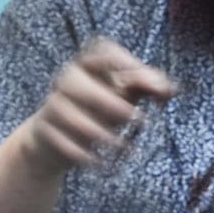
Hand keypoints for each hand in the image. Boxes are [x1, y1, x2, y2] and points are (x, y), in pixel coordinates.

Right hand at [15, 38, 175, 176]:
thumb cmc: (96, 111)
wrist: (53, 141)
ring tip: (124, 148)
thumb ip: (147, 87)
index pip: (101, 49)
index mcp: (87, 64)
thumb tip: (170, 88)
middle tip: (136, 118)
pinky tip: (99, 163)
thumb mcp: (123, 96)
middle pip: (76, 81)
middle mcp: (66, 80)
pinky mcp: (43, 130)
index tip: (146, 80)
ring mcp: (51, 105)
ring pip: (67, 114)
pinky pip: (59, 141)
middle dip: (107, 100)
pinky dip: (81, 154)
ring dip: (98, 133)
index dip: (122, 60)